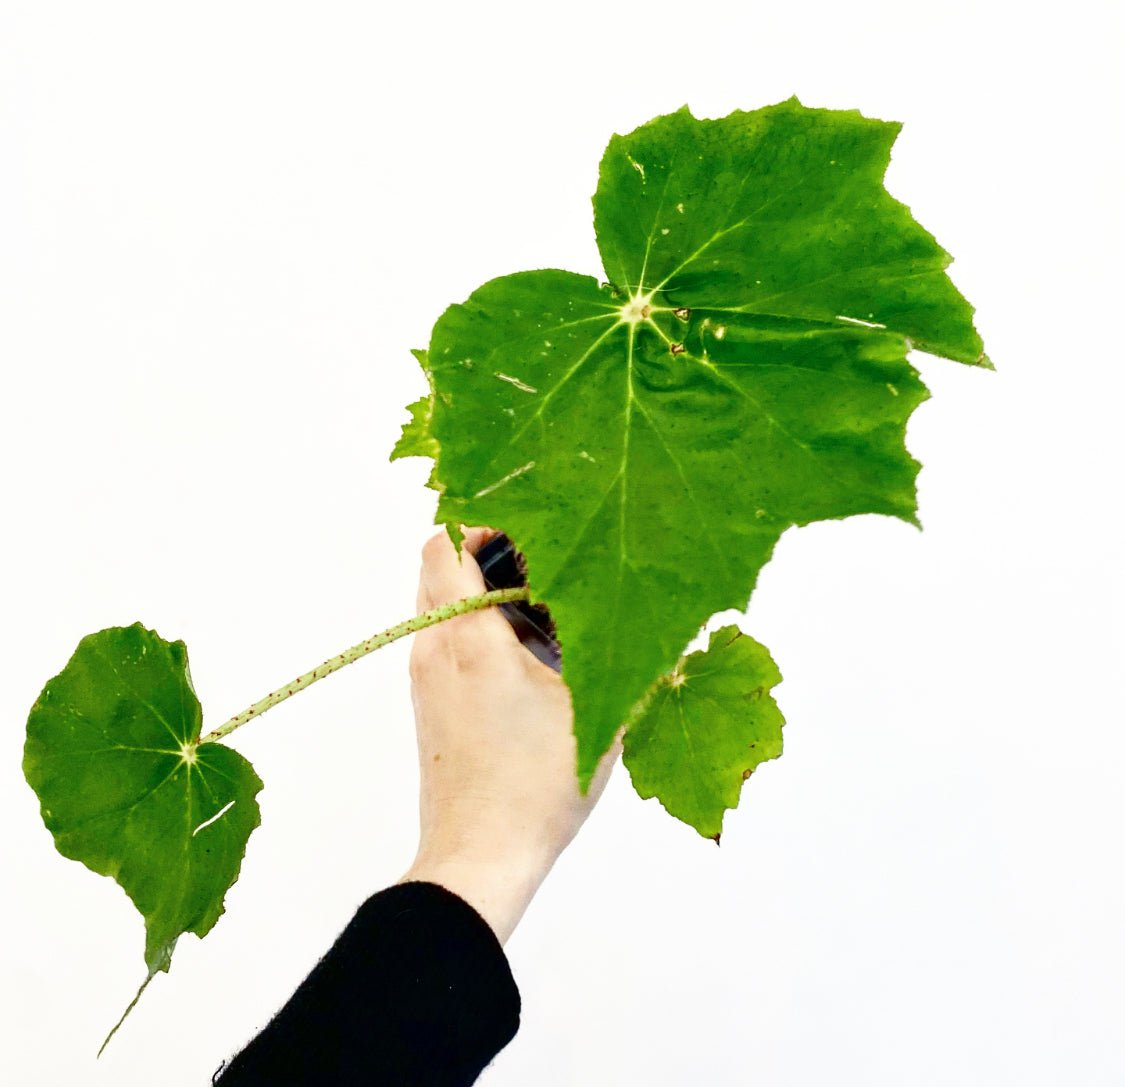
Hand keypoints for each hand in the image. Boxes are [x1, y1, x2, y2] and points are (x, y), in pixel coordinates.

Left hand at [398, 525, 619, 943]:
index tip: (528, 525)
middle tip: (541, 560)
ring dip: (479, 593)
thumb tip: (640, 614)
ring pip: (439, 606)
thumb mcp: (593, 708)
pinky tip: (526, 656)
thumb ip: (613, 651)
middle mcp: (434, 648)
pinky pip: (444, 641)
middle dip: (482, 552)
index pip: (442, 544)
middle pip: (436, 569)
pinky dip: (474, 629)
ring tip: (541, 608)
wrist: (480, 858)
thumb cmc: (536, 782)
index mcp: (468, 636)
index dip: (478, 520)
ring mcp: (426, 679)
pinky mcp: (430, 706)